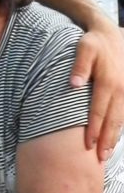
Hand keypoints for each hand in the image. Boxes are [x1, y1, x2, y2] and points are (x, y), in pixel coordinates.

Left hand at [70, 18, 123, 160]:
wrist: (110, 34)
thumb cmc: (93, 43)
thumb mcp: (84, 49)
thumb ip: (79, 66)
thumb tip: (73, 84)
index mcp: (107, 82)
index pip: (98, 111)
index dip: (93, 128)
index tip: (88, 144)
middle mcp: (120, 90)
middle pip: (112, 120)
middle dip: (107, 140)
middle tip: (100, 158)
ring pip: (121, 119)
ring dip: (114, 137)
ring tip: (107, 153)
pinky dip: (119, 127)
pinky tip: (114, 137)